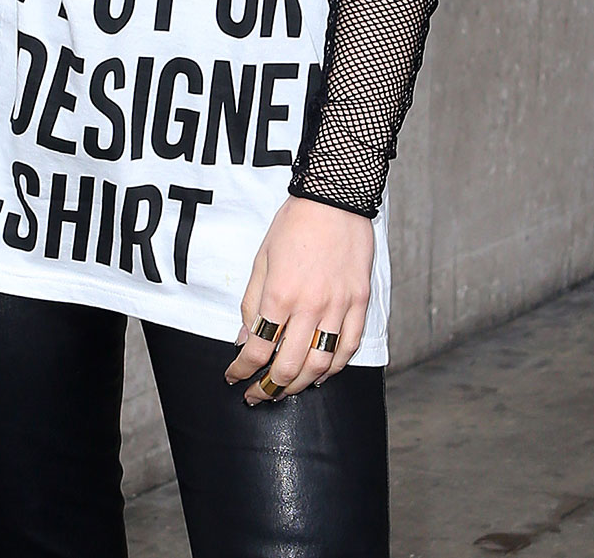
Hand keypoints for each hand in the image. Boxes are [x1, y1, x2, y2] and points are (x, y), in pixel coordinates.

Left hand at [223, 195, 373, 402]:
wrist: (334, 198)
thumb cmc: (294, 224)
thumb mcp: (261, 259)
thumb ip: (252, 302)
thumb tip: (244, 337)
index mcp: (279, 294)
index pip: (258, 349)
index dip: (242, 370)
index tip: (234, 377)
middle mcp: (310, 306)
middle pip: (288, 366)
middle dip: (268, 388)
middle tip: (257, 395)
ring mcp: (338, 306)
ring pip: (320, 364)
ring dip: (300, 385)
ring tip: (285, 390)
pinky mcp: (359, 302)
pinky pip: (349, 347)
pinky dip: (335, 368)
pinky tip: (321, 374)